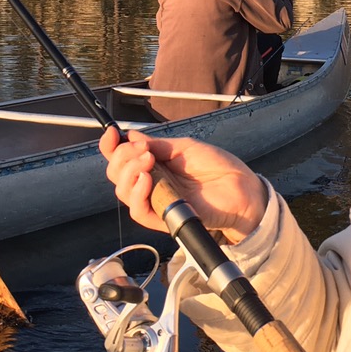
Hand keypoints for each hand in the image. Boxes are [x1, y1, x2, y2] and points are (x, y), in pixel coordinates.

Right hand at [99, 127, 268, 241]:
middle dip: (121, 158)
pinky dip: (137, 194)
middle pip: (116, 174)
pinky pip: (139, 212)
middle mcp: (150, 182)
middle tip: (142, 151)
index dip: (111, 146)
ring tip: (147, 161)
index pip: (122, 157)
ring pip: (123, 192)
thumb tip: (130, 137)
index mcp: (153, 164)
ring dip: (128, 173)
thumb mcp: (184, 147)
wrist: (240, 188)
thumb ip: (157, 145)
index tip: (111, 133)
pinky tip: (148, 179)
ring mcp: (156, 200)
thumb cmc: (217, 166)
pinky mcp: (164, 218)